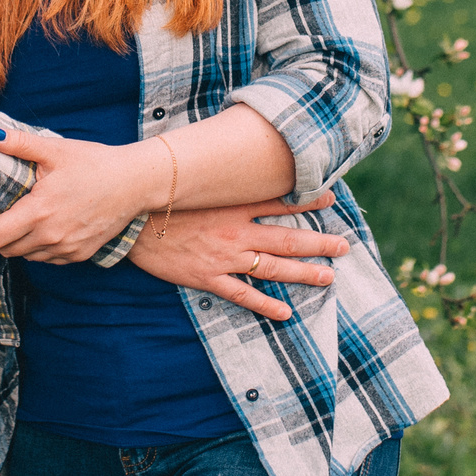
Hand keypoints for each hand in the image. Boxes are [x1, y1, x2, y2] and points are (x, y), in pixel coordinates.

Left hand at [0, 127, 157, 262]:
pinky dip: (40, 248)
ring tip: (22, 220)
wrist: (135, 182)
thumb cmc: (95, 163)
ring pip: (26, 257)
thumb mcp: (55, 149)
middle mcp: (50, 236)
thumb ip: (19, 144)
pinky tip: (46, 227)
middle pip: (5, 250)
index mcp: (39, 212)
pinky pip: (48, 259)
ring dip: (18, 243)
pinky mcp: (80, 254)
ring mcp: (66, 248)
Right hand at [123, 194, 348, 322]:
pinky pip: (243, 295)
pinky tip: (285, 312)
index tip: (330, 200)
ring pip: (273, 268)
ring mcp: (224, 258)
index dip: (307, 201)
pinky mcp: (208, 278)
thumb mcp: (194, 181)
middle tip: (344, 246)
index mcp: (233, 206)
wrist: (131, 223)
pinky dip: (265, 305)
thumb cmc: (161, 199)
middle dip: (319, 243)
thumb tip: (234, 163)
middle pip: (287, 239)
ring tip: (328, 277)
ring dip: (303, 273)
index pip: (279, 203)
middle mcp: (236, 233)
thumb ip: (218, 178)